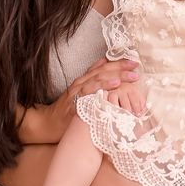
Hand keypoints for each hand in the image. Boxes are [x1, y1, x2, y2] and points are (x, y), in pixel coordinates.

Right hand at [22, 58, 138, 143]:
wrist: (47, 123)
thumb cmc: (66, 110)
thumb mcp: (80, 92)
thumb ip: (92, 78)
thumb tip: (103, 62)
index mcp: (84, 80)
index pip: (104, 68)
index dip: (119, 64)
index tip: (135, 62)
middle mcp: (81, 83)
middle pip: (103, 72)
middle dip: (121, 69)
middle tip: (137, 68)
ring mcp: (77, 93)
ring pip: (97, 80)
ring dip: (115, 77)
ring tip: (129, 76)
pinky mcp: (75, 104)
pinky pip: (89, 94)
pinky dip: (101, 89)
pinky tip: (112, 88)